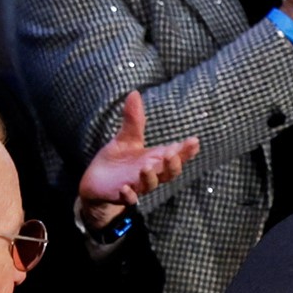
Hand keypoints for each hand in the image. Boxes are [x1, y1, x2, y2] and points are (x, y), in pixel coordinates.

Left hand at [76, 92, 197, 230]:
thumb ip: (133, 120)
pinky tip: (125, 189)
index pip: (175, 155)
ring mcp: (137, 185)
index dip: (186, 150)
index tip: (194, 141)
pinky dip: (129, 195)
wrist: (97, 184)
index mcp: (154, 159)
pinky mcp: (122, 195)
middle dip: (173, 164)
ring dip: (150, 178)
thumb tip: (135, 93)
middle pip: (168, 172)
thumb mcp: (125, 138)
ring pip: (150, 185)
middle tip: (173, 154)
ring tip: (145, 167)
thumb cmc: (117, 162)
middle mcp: (150, 173)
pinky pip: (129, 199)